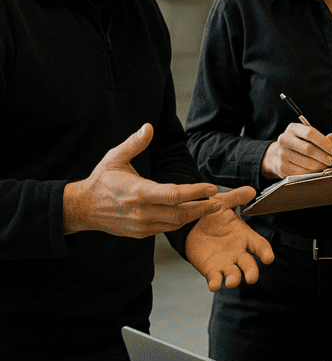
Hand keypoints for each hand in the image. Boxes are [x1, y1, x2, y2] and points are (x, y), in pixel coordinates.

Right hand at [63, 123, 219, 237]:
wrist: (84, 208)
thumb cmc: (102, 180)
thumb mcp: (115, 157)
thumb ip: (134, 143)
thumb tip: (148, 127)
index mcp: (138, 192)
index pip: (173, 195)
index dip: (195, 192)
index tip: (210, 188)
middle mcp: (141, 212)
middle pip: (180, 213)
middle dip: (202, 207)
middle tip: (218, 201)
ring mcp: (141, 225)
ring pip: (175, 223)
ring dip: (194, 216)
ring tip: (210, 207)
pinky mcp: (141, 233)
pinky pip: (166, 228)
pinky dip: (181, 221)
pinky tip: (191, 213)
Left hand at [184, 188, 273, 290]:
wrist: (190, 224)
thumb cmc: (211, 214)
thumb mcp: (222, 203)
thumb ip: (236, 198)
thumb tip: (251, 190)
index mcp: (244, 236)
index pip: (259, 245)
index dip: (265, 252)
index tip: (268, 258)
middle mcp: (238, 252)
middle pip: (249, 264)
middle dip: (251, 272)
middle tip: (251, 277)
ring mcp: (225, 262)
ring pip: (234, 274)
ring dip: (234, 279)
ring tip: (231, 281)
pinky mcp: (211, 270)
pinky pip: (215, 279)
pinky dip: (216, 283)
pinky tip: (215, 284)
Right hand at [261, 124, 331, 179]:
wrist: (278, 155)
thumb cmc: (298, 144)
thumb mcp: (308, 136)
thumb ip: (322, 137)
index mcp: (293, 129)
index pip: (310, 133)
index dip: (324, 142)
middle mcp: (285, 140)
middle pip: (308, 149)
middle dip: (323, 156)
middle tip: (331, 160)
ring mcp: (282, 154)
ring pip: (306, 163)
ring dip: (320, 166)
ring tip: (325, 165)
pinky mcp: (282, 167)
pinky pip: (302, 172)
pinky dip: (312, 173)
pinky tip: (316, 170)